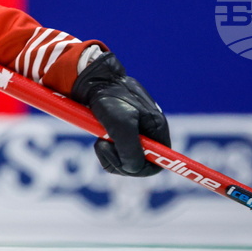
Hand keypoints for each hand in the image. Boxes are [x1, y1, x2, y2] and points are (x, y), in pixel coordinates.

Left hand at [70, 53, 169, 176]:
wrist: (91, 81)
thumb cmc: (109, 98)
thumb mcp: (122, 124)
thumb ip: (131, 150)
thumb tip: (134, 169)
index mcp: (157, 129)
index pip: (160, 162)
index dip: (143, 169)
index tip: (124, 164)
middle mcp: (148, 133)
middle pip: (140, 164)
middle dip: (121, 162)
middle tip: (103, 147)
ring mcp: (133, 133)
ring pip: (124, 160)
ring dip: (110, 155)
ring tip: (100, 140)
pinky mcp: (118, 132)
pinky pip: (114, 153)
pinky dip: (104, 150)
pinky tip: (98, 138)